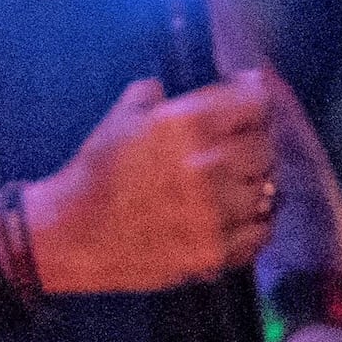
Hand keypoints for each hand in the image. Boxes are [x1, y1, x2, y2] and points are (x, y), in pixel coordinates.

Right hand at [22, 73, 280, 297]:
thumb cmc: (97, 172)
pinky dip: (255, 223)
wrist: (72, 234)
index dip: (254, 101)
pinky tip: (236, 217)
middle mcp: (209, 166)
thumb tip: (185, 88)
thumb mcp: (123, 117)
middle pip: (266, 147)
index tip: (248, 104)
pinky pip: (261, 232)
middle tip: (237, 149)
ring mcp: (216, 213)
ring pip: (270, 190)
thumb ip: (158, 95)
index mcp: (187, 124)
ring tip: (236, 185)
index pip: (255, 103)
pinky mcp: (215, 252)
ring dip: (256, 185)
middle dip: (254, 143)